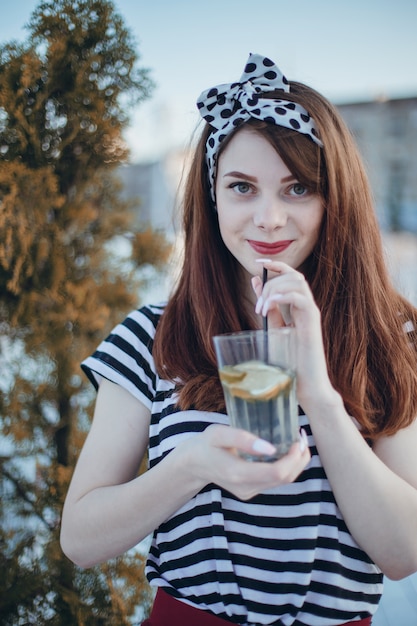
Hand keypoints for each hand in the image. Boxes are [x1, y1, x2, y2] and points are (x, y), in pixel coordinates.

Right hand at [182, 423, 309, 500]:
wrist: (194, 463)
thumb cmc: (206, 444)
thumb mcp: (219, 433)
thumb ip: (243, 438)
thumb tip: (271, 447)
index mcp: (237, 473)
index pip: (277, 473)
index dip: (294, 457)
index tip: (297, 438)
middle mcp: (246, 488)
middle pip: (285, 479)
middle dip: (299, 458)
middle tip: (301, 436)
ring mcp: (249, 492)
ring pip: (283, 482)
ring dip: (295, 463)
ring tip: (296, 441)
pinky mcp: (251, 491)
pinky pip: (276, 481)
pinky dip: (286, 466)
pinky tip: (285, 450)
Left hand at [251, 261, 336, 409]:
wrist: (304, 385)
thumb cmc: (289, 361)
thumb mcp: (272, 327)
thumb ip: (267, 306)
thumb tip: (256, 281)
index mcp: (297, 306)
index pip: (290, 276)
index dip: (276, 265)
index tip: (258, 263)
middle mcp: (307, 307)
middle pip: (293, 276)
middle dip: (271, 282)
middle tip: (258, 306)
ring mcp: (311, 314)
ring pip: (298, 283)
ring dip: (275, 290)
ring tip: (262, 309)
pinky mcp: (313, 323)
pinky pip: (302, 299)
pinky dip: (284, 296)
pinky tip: (271, 305)